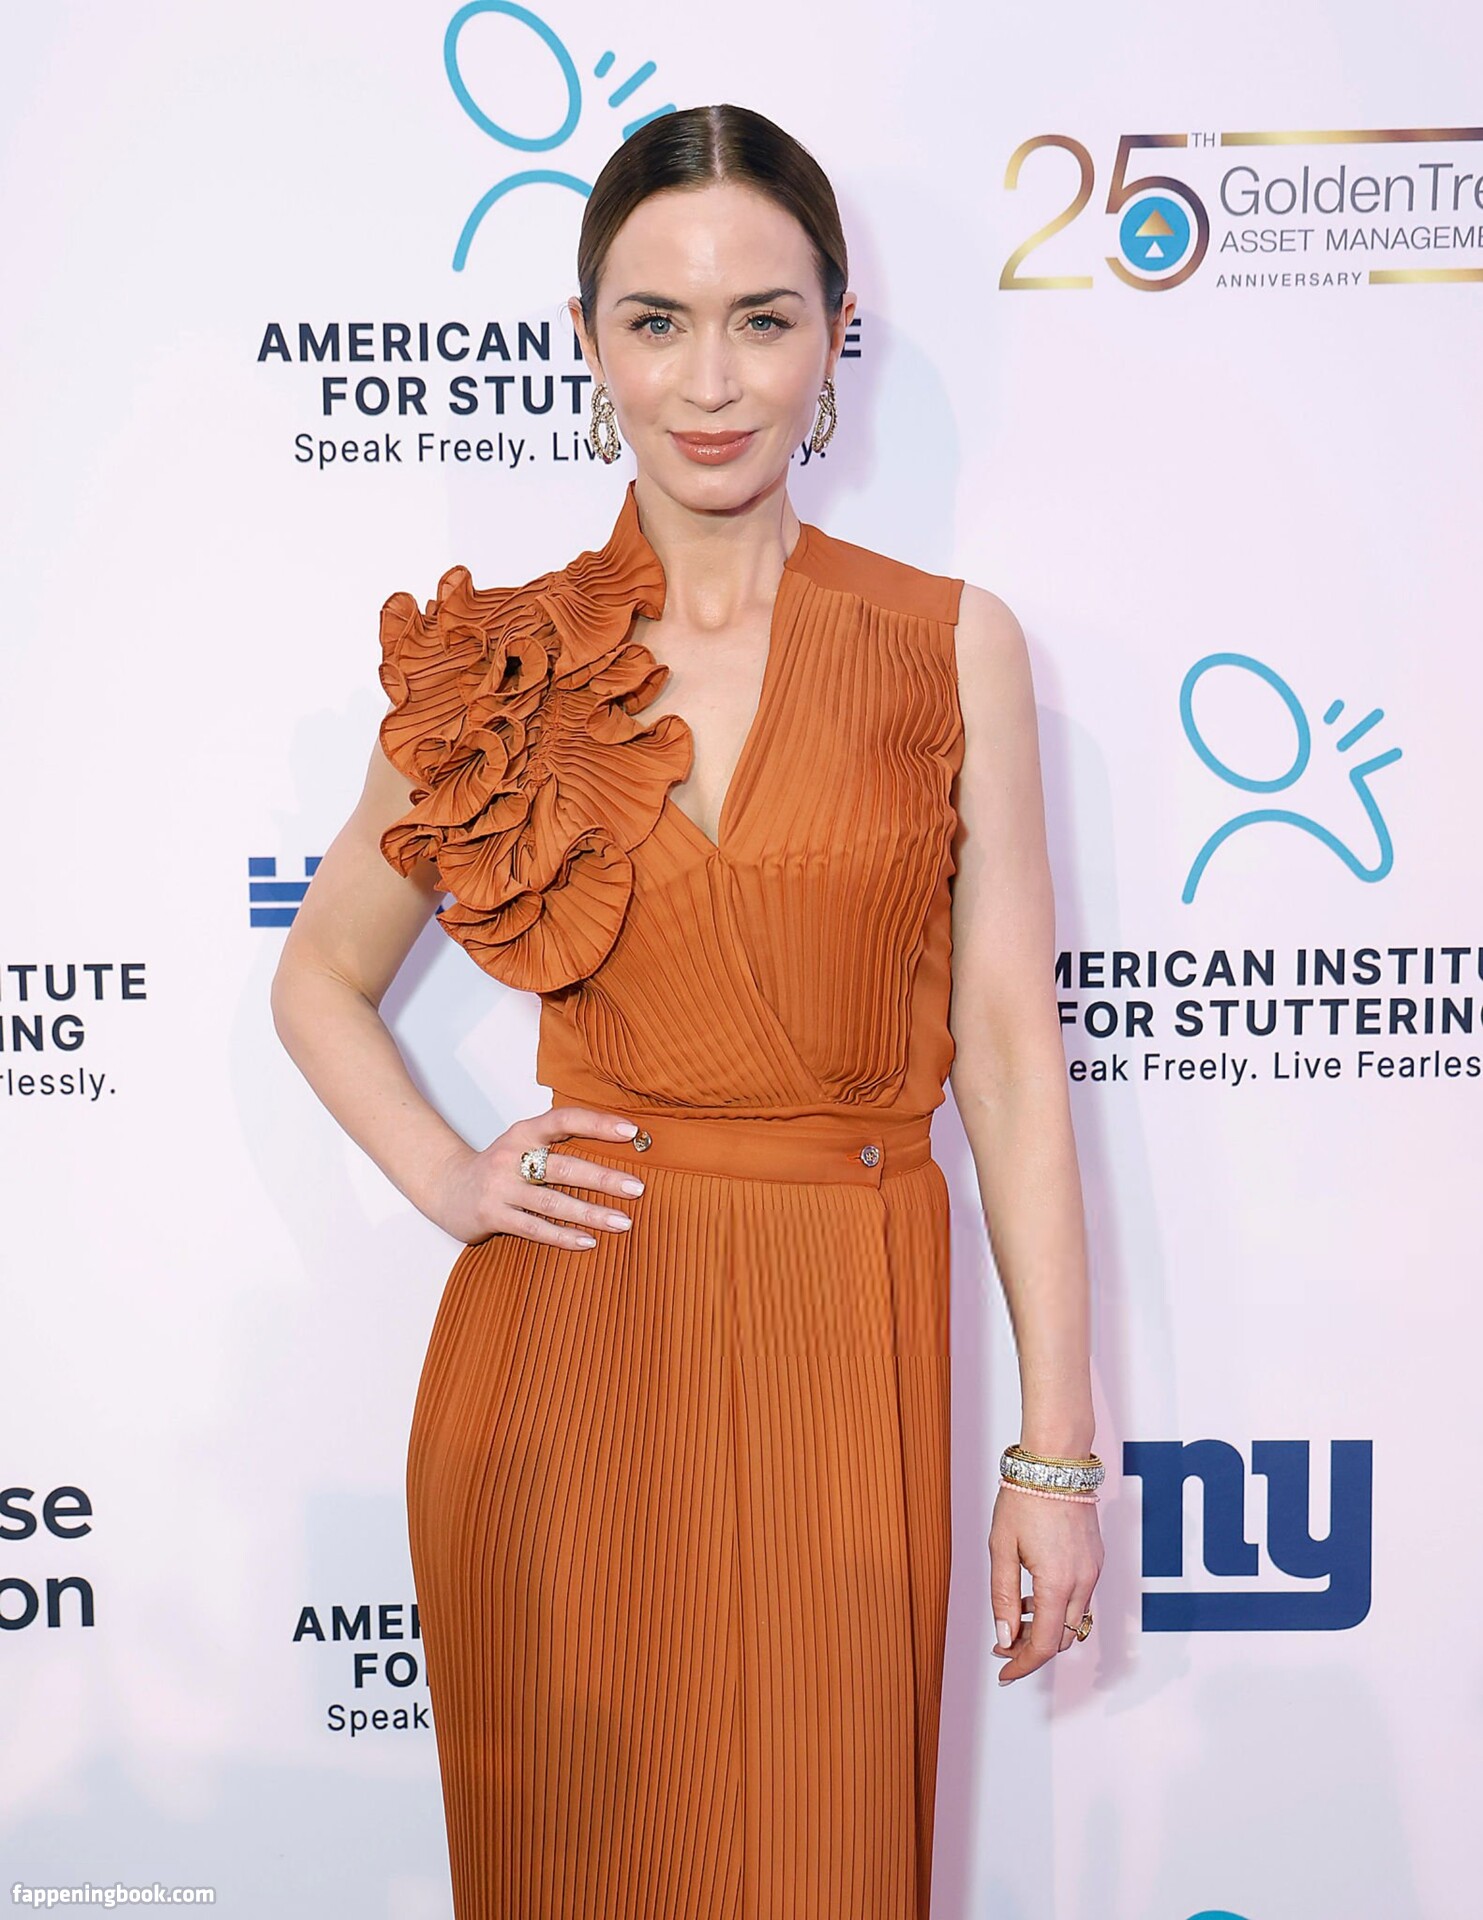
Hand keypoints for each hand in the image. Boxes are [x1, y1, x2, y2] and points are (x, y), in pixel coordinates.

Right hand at [428, 1105, 646, 1247]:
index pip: (564, 1120)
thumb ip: (559, 1144)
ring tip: (623, 1222)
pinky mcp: (491, 1215)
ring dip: (590, 1213)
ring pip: (552, 1201)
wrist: (445, 1186)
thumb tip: (620, 1144)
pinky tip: (588, 1242)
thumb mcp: (523, 1145)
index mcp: (524, 1132)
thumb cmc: (500, 1166)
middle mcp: (511, 1156)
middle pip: (564, 1166)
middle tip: (637, 1187)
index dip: (598, 1123)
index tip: (631, 1131)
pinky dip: (562, 1236)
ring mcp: (500, 1187)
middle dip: (603, 1178)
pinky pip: (533, 1228)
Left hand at [989, 1482, 1103, 1684]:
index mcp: (1056, 1583)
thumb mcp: (1001, 1548)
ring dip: (1044, 1628)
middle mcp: (1082, 1582)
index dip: (1022, 1665)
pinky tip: (1031, 1595)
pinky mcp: (1096, 1560)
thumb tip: (1004, 1638)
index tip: (1003, 1674)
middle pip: (1060, 1638)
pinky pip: (1079, 1598)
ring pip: (1072, 1620)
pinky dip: (1056, 1607)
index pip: (1043, 1645)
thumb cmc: (1025, 1499)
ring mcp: (1093, 1571)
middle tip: (1002, 1645)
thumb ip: (1002, 1596)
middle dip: (1031, 1649)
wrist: (1056, 1463)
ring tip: (1012, 1617)